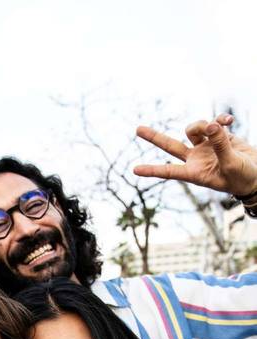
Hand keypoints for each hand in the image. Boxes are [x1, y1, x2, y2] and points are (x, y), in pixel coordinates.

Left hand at [134, 114, 256, 196]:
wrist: (256, 173)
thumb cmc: (242, 177)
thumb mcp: (231, 164)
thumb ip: (220, 144)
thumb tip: (209, 125)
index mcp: (195, 172)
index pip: (169, 171)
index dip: (153, 170)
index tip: (135, 170)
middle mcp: (196, 159)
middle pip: (170, 146)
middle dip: (155, 137)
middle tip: (137, 129)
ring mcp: (205, 147)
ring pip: (193, 129)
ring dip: (201, 124)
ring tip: (218, 127)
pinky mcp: (218, 136)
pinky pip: (213, 123)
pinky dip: (219, 119)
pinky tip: (229, 121)